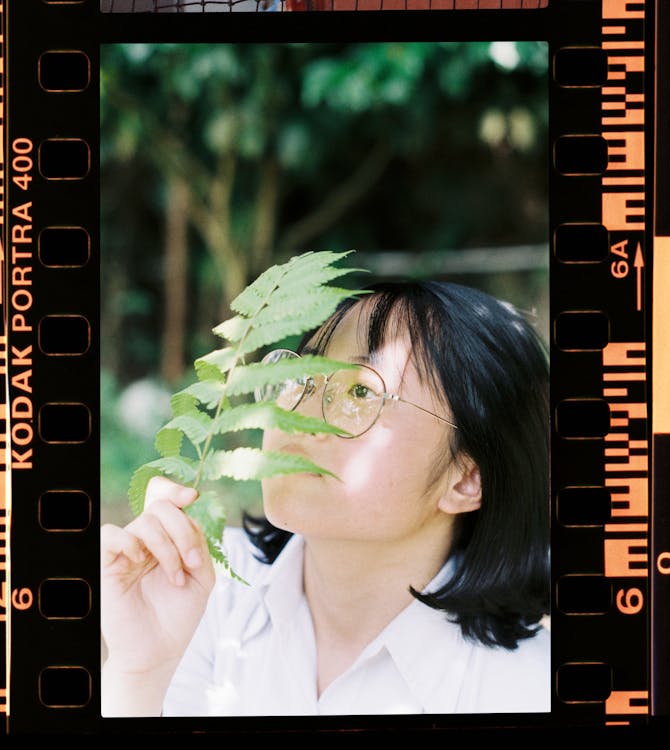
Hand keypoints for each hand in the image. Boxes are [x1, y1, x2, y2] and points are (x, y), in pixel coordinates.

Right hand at [101, 476, 215, 678]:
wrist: (159, 651)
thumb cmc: (178, 615)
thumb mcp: (203, 575)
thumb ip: (199, 542)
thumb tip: (189, 514)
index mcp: (169, 538)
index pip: (166, 499)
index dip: (176, 489)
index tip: (193, 496)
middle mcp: (147, 540)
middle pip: (162, 507)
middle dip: (183, 530)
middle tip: (192, 563)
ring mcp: (127, 551)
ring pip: (145, 521)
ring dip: (168, 547)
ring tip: (176, 577)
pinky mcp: (108, 564)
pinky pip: (112, 534)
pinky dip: (130, 541)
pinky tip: (141, 561)